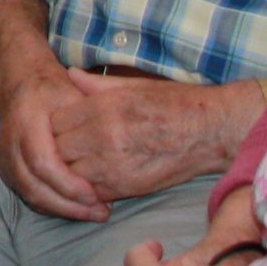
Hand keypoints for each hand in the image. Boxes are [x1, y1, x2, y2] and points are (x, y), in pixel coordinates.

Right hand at [0, 54, 105, 221]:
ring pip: (30, 196)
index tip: (95, 195)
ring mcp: (5, 160)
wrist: (19, 85)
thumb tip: (110, 148)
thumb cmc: (50, 89)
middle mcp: (10, 145)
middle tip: (101, 212)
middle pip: (35, 187)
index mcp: (26, 123)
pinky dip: (53, 207)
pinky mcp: (7, 170)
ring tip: (94, 213)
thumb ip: (87, 118)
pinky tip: (76, 209)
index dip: (68, 184)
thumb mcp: (71, 92)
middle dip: (69, 205)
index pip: (43, 163)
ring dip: (63, 210)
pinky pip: (28, 196)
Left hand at [47, 71, 252, 200]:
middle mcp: (103, 137)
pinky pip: (90, 191)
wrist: (210, 131)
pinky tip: (99, 177)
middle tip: (73, 146)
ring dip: (73, 170)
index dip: (59, 125)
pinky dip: (90, 187)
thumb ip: (97, 84)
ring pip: (70, 173)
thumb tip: (70, 74)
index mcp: (103, 108)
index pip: (56, 121)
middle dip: (62, 148)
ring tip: (84, 162)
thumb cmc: (175, 103)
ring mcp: (112, 165)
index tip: (68, 126)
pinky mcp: (125, 188)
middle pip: (58, 148)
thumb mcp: (134, 85)